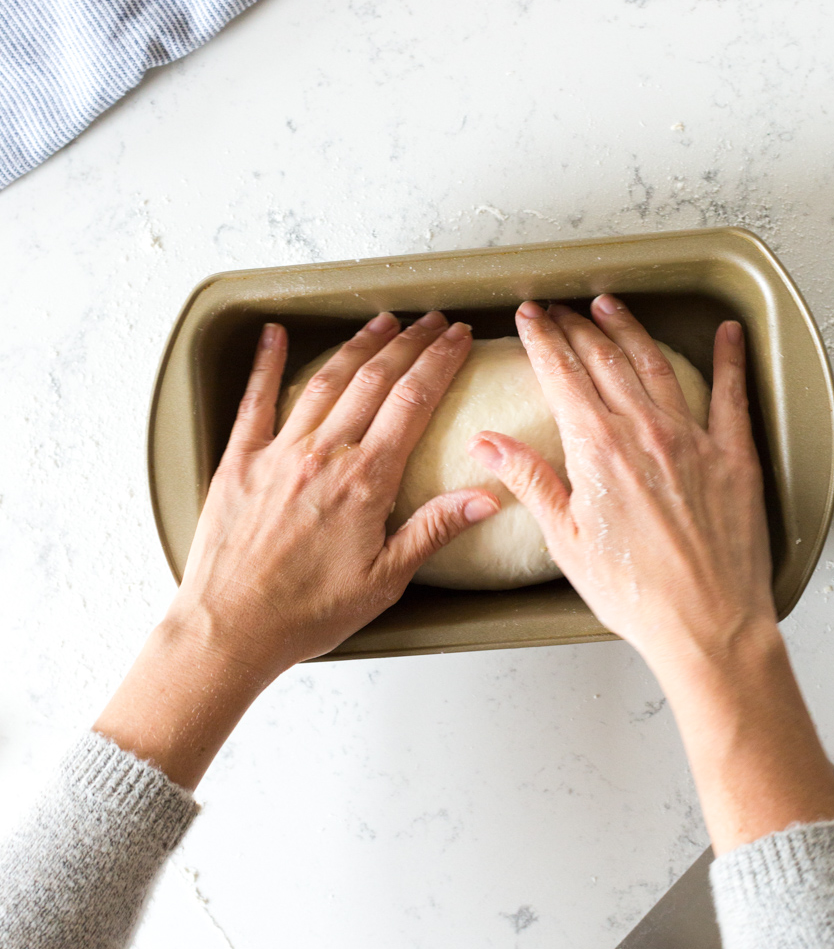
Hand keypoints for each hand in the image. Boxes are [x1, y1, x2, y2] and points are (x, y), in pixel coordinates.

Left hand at [173, 310, 499, 674]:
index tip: (456, 338)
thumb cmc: (307, 612)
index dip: (439, 362)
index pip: (413, 402)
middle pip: (374, 380)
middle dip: (408, 343)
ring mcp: (278, 453)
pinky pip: (254, 401)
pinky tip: (275, 335)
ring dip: (357, 345)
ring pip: (325, 381)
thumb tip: (487, 495)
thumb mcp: (385, 580)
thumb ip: (434, 529)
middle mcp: (323, 455)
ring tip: (381, 321)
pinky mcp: (239, 462)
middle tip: (430, 320)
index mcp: (365, 481)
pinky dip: (266, 363)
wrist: (232, 628)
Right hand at [469, 295, 773, 676]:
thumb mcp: (565, 539)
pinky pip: (731, 394)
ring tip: (612, 306)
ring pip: (655, 364)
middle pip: (605, 359)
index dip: (543, 338)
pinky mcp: (733, 455)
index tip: (530, 317)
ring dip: (630, 329)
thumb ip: (528, 480)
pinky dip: (729, 358)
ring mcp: (692, 439)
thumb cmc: (635, 593)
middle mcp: (644, 431)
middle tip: (562, 308)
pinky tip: (728, 334)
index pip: (562, 374)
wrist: (706, 622)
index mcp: (597, 449)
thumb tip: (487, 442)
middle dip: (578, 326)